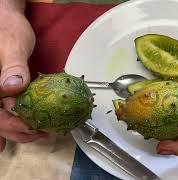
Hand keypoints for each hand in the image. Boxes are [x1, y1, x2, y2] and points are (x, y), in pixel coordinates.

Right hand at [0, 8, 47, 151]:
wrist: (8, 20)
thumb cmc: (6, 27)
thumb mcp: (11, 44)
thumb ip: (12, 66)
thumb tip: (13, 87)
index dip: (13, 123)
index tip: (33, 127)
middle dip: (18, 131)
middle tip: (42, 133)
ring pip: (1, 118)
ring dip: (19, 130)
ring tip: (39, 134)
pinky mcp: (3, 91)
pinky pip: (5, 111)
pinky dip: (12, 125)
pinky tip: (19, 134)